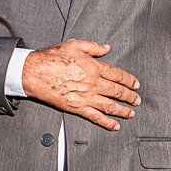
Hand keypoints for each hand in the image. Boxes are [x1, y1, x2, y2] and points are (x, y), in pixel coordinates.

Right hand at [20, 39, 139, 130]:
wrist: (34, 72)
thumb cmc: (51, 58)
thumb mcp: (74, 45)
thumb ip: (93, 47)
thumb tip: (106, 48)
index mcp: (94, 67)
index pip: (117, 75)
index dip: (129, 80)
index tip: (135, 84)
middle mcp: (93, 83)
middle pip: (117, 91)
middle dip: (130, 96)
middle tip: (136, 100)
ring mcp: (86, 97)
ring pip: (110, 106)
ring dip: (123, 110)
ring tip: (131, 113)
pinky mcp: (77, 108)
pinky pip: (96, 117)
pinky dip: (107, 123)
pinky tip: (115, 125)